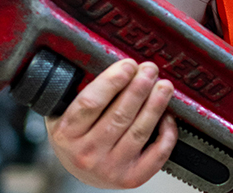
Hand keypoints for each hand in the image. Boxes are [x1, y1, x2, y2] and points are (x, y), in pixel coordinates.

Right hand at [46, 58, 177, 188]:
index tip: (129, 64)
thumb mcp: (64, 110)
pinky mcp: (131, 178)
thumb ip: (79, 88)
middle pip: (119, 116)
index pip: (91, 103)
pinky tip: (168, 116)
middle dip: (139, 88)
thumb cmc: (75, 133)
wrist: (78, 169)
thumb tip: (107, 55)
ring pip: (139, 132)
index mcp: (66, 133)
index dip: (113, 81)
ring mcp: (109, 168)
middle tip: (150, 69)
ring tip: (164, 86)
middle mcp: (86, 154)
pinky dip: (166, 134)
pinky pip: (156, 155)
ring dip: (155, 105)